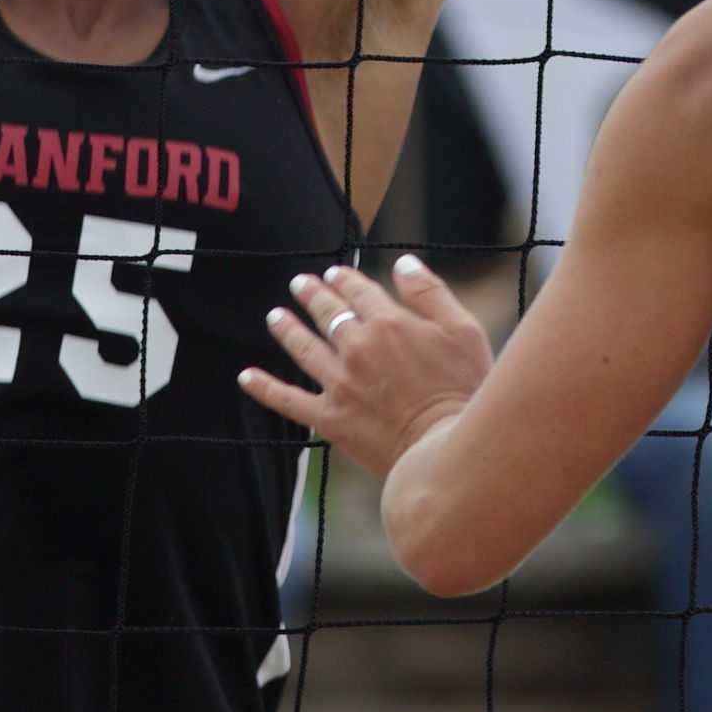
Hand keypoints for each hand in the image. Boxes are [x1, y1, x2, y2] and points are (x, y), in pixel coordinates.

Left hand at [241, 256, 495, 476]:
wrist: (446, 449)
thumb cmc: (465, 390)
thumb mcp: (463, 330)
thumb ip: (430, 293)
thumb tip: (403, 262)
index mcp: (389, 323)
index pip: (358, 291)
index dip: (345, 280)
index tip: (335, 274)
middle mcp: (358, 348)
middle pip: (328, 314)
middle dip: (312, 295)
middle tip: (300, 284)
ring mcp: (340, 383)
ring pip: (304, 348)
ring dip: (287, 329)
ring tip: (275, 316)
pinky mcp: (330, 418)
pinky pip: (288, 400)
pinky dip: (264, 388)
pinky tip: (246, 376)